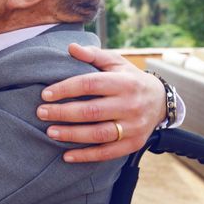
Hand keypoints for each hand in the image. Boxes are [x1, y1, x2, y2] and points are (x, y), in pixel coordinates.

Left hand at [37, 43, 165, 162]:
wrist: (161, 101)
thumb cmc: (129, 79)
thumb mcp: (116, 62)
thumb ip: (93, 55)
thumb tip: (71, 48)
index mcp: (124, 82)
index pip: (90, 84)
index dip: (65, 89)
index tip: (45, 94)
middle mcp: (130, 105)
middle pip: (91, 111)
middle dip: (63, 113)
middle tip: (41, 113)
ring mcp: (133, 126)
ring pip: (98, 134)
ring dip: (71, 135)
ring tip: (50, 132)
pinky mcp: (133, 144)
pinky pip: (107, 153)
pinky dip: (86, 156)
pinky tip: (66, 155)